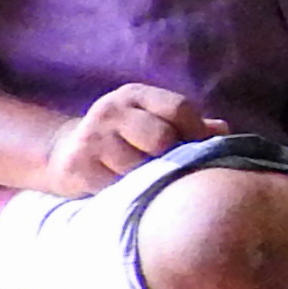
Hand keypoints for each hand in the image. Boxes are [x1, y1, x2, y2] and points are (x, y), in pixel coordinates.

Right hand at [42, 84, 216, 195]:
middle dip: (170, 157)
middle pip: (160, 137)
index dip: (196, 132)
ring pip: (138, 166)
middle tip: (169, 169)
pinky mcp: (77, 166)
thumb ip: (187, 125)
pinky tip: (123, 190)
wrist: (63, 151)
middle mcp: (112, 110)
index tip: (200, 150)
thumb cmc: (123, 137)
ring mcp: (92, 138)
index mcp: (136, 95)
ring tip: (144, 180)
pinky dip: (124, 193)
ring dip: (146, 179)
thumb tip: (223, 131)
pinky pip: (115, 186)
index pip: (178, 108)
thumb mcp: (152, 120)